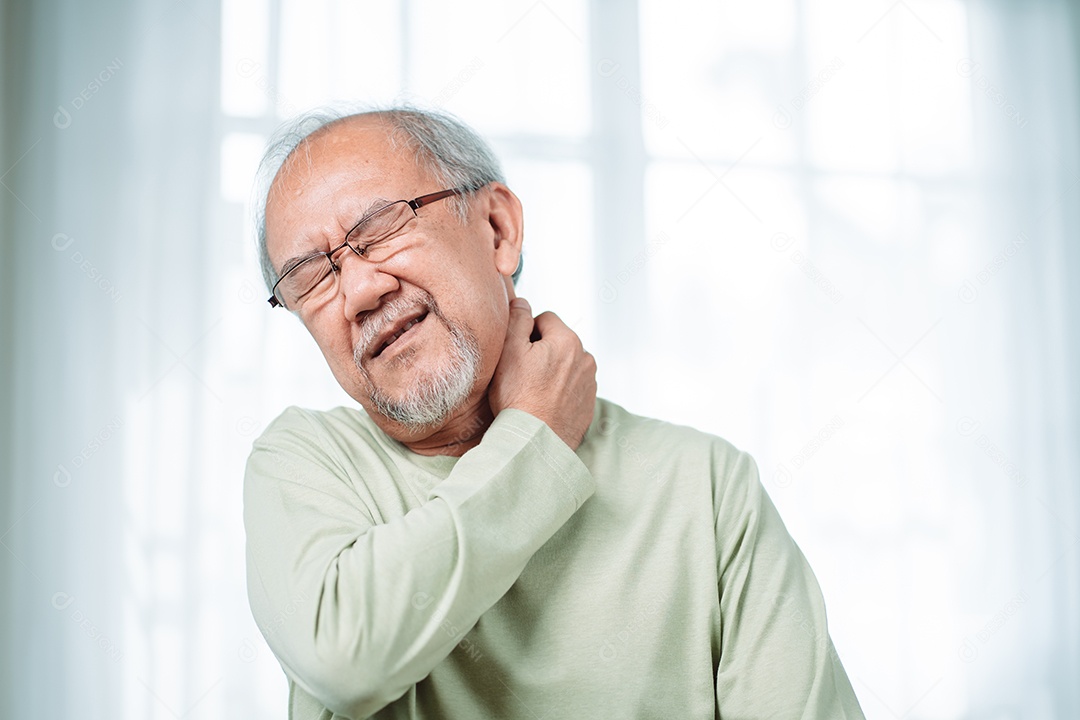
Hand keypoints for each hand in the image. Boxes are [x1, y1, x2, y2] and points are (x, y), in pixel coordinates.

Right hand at [489, 297, 596, 449]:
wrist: (536, 441)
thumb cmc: (519, 398)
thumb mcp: (509, 352)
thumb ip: (517, 320)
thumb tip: (523, 302)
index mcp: (568, 341)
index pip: (546, 318)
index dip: (527, 332)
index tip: (517, 353)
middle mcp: (585, 358)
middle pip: (558, 341)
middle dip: (541, 350)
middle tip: (522, 373)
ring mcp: (590, 382)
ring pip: (566, 363)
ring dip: (552, 369)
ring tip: (533, 390)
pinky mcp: (589, 402)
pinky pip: (572, 385)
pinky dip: (560, 389)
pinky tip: (544, 402)